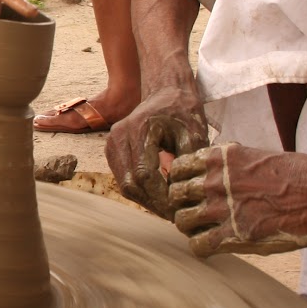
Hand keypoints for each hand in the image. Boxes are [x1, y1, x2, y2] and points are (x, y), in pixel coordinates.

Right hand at [106, 86, 208, 217]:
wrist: (166, 92)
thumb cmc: (184, 112)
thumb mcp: (194, 134)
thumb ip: (188, 164)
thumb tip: (183, 196)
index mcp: (140, 129)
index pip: (145, 175)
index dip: (161, 198)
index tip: (179, 210)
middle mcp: (120, 135)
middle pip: (130, 183)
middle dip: (153, 203)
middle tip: (174, 215)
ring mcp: (112, 142)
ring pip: (124, 184)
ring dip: (145, 200)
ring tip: (167, 208)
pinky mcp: (112, 149)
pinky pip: (122, 178)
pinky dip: (139, 191)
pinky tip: (158, 196)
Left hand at [166, 142, 306, 257]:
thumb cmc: (300, 174)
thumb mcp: (260, 155)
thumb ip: (233, 162)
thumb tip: (217, 165)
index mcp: (222, 158)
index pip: (178, 166)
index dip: (180, 179)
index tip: (188, 188)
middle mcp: (215, 181)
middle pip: (175, 194)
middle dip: (181, 204)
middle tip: (193, 211)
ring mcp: (222, 208)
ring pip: (181, 220)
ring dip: (189, 227)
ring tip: (202, 230)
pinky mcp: (234, 234)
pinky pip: (198, 245)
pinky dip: (201, 247)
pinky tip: (212, 246)